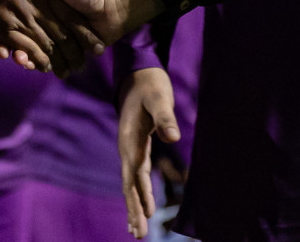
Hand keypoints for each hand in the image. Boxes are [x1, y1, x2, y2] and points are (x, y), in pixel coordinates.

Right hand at [0, 0, 159, 60]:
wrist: (114, 6)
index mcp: (40, 4)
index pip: (16, 20)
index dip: (5, 31)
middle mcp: (46, 20)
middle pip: (24, 38)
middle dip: (16, 49)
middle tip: (12, 57)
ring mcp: (57, 36)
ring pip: (36, 51)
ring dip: (28, 59)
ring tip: (23, 63)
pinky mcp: (69, 50)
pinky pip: (52, 60)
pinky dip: (43, 65)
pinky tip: (38, 67)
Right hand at [118, 68, 179, 239]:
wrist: (138, 75)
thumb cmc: (150, 85)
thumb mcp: (159, 98)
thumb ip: (165, 117)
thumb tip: (173, 137)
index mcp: (130, 139)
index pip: (133, 173)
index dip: (138, 195)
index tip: (142, 217)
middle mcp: (126, 148)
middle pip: (129, 185)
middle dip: (133, 210)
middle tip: (137, 235)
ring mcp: (129, 150)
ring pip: (131, 184)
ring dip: (134, 207)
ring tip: (136, 232)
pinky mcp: (136, 149)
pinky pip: (136, 177)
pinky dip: (138, 194)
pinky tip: (142, 208)